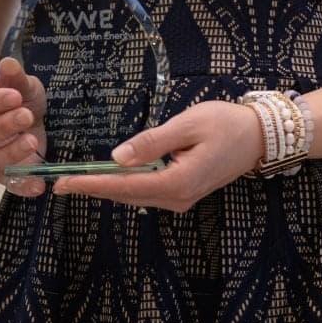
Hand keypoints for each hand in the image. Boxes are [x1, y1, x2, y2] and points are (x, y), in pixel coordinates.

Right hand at [0, 56, 46, 196]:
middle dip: (3, 127)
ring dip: (11, 154)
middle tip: (27, 116)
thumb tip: (8, 63)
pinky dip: (22, 185)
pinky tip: (38, 185)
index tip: (15, 96)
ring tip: (33, 142)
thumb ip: (14, 77)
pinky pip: (7, 182)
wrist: (16, 115)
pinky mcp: (2, 172)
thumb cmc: (16, 96)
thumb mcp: (19, 84)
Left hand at [53, 100, 264, 210]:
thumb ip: (152, 142)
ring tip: (78, 180)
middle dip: (94, 188)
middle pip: (127, 194)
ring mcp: (180, 198)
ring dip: (108, 187)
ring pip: (136, 195)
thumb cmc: (227, 124)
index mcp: (177, 183)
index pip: (125, 186)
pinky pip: (148, 191)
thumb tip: (117, 159)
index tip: (65, 183)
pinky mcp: (183, 191)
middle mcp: (176, 198)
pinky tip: (110, 177)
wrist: (260, 136)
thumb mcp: (188, 125)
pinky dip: (126, 185)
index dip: (92, 184)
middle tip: (61, 182)